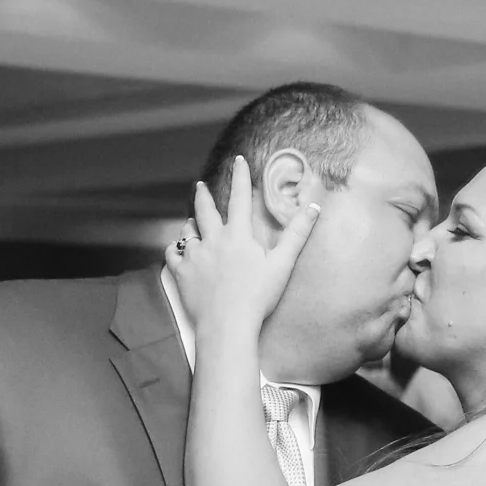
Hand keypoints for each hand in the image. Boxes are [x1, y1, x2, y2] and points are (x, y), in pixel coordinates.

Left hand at [162, 156, 320, 340]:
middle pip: (204, 210)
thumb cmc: (257, 297)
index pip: (239, 198)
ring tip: (190, 222)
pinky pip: (171, 256)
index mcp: (237, 235)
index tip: (238, 161)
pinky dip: (173, 251)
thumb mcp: (282, 265)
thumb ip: (297, 235)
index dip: (240, 177)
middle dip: (203, 195)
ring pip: (186, 232)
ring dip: (189, 224)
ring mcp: (194, 256)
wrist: (227, 324)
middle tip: (200, 185)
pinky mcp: (181, 274)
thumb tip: (314, 208)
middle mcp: (212, 240)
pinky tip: (175, 250)